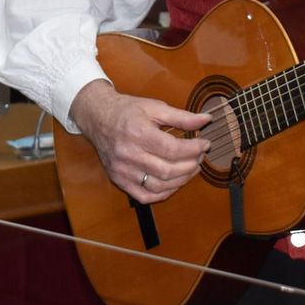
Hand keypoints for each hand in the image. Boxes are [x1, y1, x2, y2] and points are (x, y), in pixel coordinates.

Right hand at [69, 79, 210, 204]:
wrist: (98, 118)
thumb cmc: (126, 111)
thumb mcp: (154, 107)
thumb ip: (182, 117)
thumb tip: (206, 120)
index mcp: (137, 132)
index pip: (172, 149)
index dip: (193, 149)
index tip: (205, 144)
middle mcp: (128, 153)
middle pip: (168, 170)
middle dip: (190, 165)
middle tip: (199, 157)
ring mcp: (122, 170)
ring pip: (159, 186)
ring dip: (181, 180)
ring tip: (190, 169)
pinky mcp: (118, 180)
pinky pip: (145, 196)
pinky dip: (163, 194)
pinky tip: (173, 182)